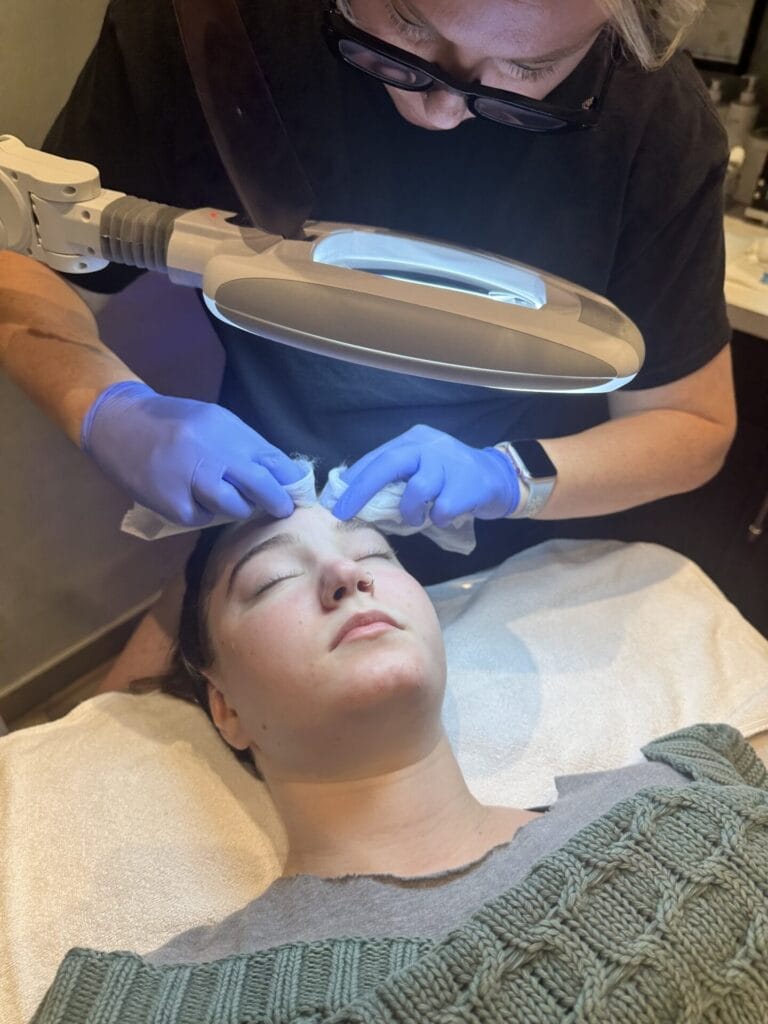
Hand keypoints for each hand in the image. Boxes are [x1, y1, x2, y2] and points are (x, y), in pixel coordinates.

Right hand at [81, 381, 304, 524]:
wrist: (118, 421)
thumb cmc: (171, 422)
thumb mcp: (212, 421)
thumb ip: (242, 444)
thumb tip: (277, 474)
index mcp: (226, 428)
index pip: (272, 458)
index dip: (290, 480)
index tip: (299, 493)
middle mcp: (212, 451)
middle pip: (260, 485)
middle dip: (277, 501)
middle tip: (283, 511)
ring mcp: (190, 477)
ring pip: (234, 506)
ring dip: (238, 508)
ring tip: (231, 501)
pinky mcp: (171, 500)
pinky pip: (201, 517)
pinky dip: (202, 512)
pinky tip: (192, 500)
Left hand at [331, 425, 519, 525]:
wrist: (499, 477)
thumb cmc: (452, 478)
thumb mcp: (423, 468)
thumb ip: (397, 478)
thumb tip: (359, 500)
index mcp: (414, 440)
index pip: (377, 457)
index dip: (354, 479)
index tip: (334, 500)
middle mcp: (430, 445)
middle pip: (389, 464)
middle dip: (361, 490)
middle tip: (343, 512)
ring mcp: (450, 463)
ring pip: (417, 489)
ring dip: (409, 511)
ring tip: (415, 518)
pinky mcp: (468, 485)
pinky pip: (442, 509)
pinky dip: (437, 518)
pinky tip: (443, 517)